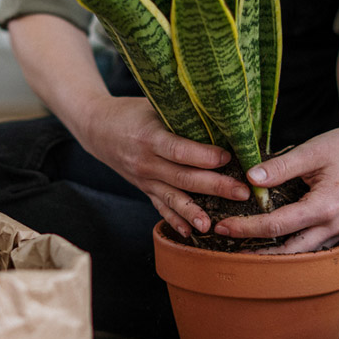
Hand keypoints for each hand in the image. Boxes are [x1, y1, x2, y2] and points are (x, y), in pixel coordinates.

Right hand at [76, 96, 251, 236]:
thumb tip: (220, 116)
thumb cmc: (131, 112)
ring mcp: (144, 179)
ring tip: (213, 225)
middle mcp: (145, 162)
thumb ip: (181, 113)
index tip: (229, 157)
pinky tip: (190, 233)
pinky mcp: (144, 189)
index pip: (179, 150)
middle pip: (182, 178)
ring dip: (194, 212)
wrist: (97, 127)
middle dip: (214, 186)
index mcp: (149, 137)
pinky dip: (174, 221)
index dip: (204, 156)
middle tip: (242, 192)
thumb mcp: (153, 105)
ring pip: (172, 198)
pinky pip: (160, 207)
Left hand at [213, 114, 338, 252]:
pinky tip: (269, 240)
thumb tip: (249, 179)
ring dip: (273, 253)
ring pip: (302, 253)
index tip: (222, 227)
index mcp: (326, 207)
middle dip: (256, 251)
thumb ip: (280, 167)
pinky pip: (312, 245)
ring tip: (242, 247)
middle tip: (226, 245)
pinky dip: (290, 246)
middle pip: (289, 250)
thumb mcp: (312, 150)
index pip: (278, 226)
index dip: (247, 228)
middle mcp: (335, 226)